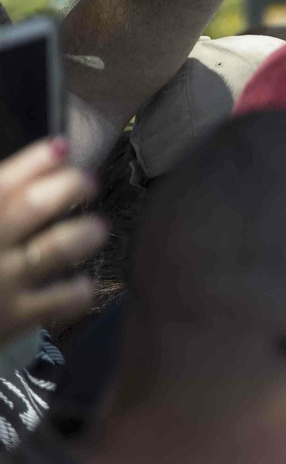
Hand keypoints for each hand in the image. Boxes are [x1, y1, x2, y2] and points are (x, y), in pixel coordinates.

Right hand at [0, 138, 106, 341]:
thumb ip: (2, 202)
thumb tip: (50, 163)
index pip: (0, 185)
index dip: (32, 163)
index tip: (62, 146)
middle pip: (30, 207)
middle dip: (66, 188)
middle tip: (88, 181)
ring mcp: (0, 283)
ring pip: (55, 249)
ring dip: (83, 233)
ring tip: (97, 228)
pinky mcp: (16, 317)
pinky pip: (65, 299)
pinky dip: (81, 288)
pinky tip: (85, 283)